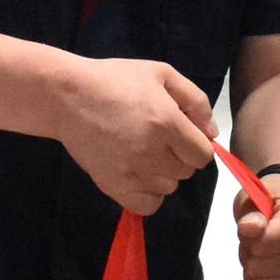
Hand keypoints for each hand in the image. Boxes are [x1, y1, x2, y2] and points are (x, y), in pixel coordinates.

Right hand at [54, 57, 216, 215]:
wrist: (67, 96)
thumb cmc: (115, 80)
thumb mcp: (162, 74)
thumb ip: (195, 101)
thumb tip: (212, 134)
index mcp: (167, 123)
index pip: (203, 155)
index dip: (197, 144)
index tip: (182, 135)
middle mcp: (152, 152)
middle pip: (187, 172)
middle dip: (180, 156)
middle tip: (158, 139)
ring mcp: (132, 172)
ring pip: (169, 188)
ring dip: (163, 174)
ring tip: (143, 152)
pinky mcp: (113, 186)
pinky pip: (148, 206)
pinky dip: (149, 195)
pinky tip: (139, 174)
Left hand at [236, 177, 279, 279]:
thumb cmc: (270, 207)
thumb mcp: (255, 198)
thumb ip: (250, 213)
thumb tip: (250, 228)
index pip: (261, 246)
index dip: (249, 238)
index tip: (258, 228)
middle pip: (259, 270)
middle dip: (251, 258)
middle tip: (260, 247)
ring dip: (255, 277)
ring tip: (265, 260)